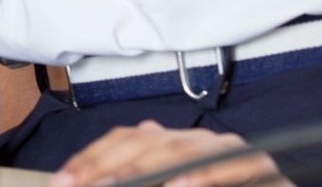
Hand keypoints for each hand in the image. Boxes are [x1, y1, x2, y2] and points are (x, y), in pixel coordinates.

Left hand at [52, 121, 292, 186]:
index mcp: (171, 145)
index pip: (124, 139)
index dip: (91, 158)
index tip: (62, 181)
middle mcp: (196, 140)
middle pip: (144, 139)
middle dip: (105, 164)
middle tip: (79, 186)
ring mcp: (226, 149)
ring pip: (180, 148)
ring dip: (146, 170)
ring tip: (118, 186)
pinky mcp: (260, 165)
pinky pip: (227, 165)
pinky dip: (201, 176)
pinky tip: (181, 186)